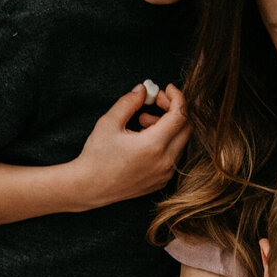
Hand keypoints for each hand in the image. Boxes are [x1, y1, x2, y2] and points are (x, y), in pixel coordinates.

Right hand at [71, 83, 189, 207]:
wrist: (89, 188)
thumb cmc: (96, 156)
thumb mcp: (109, 122)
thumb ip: (129, 102)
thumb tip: (143, 89)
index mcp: (153, 145)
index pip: (180, 115)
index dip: (176, 97)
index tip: (167, 89)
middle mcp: (165, 162)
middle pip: (186, 128)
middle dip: (174, 109)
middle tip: (155, 102)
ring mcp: (165, 174)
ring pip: (181, 142)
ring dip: (168, 126)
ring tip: (142, 122)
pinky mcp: (162, 181)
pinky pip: (174, 156)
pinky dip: (166, 142)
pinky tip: (144, 139)